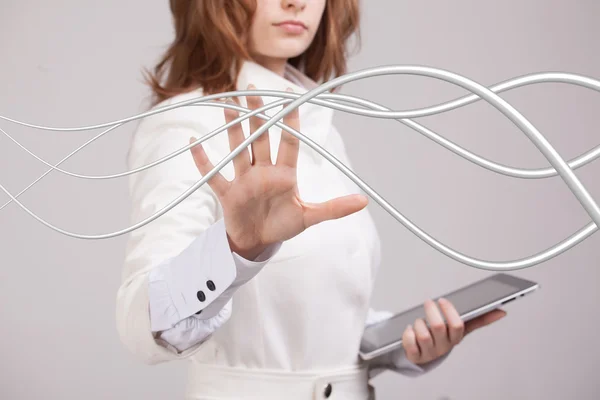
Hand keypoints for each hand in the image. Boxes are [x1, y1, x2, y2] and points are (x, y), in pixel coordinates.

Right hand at [189, 84, 368, 258]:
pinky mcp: (228, 194)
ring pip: (238, 148)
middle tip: (252, 89)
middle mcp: (263, 171)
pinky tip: (193, 143)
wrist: (257, 243)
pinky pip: (213, 175)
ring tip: (228, 104)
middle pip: (260, 138)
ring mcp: (244, 180)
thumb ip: (334, 208)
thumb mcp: (309, 217)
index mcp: (284, 174)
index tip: (289, 98)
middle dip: (256, 115)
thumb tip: (363, 201)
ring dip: (232, 128)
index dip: (289, 121)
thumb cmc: (283, 226)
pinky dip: (203, 161)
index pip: (288, 142)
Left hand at [402, 298, 506, 364]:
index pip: (457, 325)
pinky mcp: (415, 356)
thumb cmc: (443, 337)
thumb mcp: (460, 329)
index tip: (442, 301)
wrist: (425, 355)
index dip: (449, 311)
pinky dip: (407, 333)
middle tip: (428, 303)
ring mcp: (429, 352)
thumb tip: (501, 312)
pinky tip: (409, 330)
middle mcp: (444, 346)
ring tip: (419, 321)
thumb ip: (479, 320)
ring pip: (423, 334)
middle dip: (431, 311)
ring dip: (418, 323)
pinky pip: (409, 343)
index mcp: (455, 338)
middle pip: (438, 326)